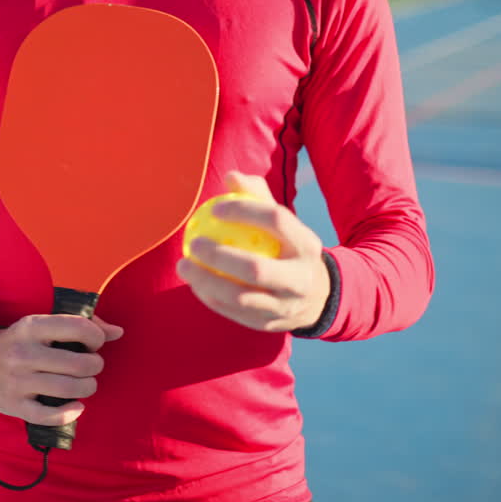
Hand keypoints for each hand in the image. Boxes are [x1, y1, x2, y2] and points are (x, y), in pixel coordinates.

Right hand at [0, 314, 123, 426]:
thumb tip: (119, 332)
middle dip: (95, 366)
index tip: (95, 344)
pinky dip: (70, 413)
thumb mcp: (43, 325)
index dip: (97, 337)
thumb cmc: (22, 341)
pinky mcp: (14, 405)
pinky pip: (51, 416)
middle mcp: (23, 353)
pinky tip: (77, 406)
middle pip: (78, 363)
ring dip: (87, 388)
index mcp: (32, 327)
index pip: (78, 328)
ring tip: (86, 384)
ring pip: (69, 389)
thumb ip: (82, 324)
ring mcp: (18, 381)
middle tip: (92, 366)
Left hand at [176, 171, 330, 332]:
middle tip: (194, 243)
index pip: (276, 221)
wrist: (317, 296)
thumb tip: (231, 176)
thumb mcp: (283, 222)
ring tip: (183, 265)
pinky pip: (235, 313)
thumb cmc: (287, 247)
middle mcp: (301, 279)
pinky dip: (211, 298)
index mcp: (307, 245)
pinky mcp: (272, 325)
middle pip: (256, 269)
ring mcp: (287, 306)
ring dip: (206, 282)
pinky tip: (193, 283)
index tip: (214, 209)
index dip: (245, 211)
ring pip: (241, 297)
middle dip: (219, 257)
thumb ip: (257, 196)